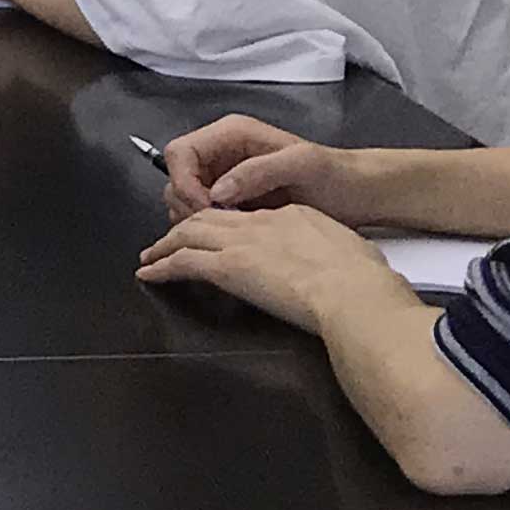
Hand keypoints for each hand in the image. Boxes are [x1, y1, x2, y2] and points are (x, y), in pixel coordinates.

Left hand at [135, 203, 401, 334]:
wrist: (352, 292)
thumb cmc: (361, 279)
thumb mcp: (347, 250)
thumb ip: (325, 250)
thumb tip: (323, 264)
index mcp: (292, 216)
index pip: (249, 217)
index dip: (228, 223)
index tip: (218, 235)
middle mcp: (261, 223)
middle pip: (211, 217)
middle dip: (186, 226)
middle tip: (169, 239)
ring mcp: (241, 243)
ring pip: (189, 234)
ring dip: (166, 244)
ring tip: (151, 256)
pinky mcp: (228, 267)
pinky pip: (182, 262)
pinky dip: (161, 266)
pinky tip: (148, 273)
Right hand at [159, 114, 348, 222]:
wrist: (357, 194)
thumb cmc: (334, 174)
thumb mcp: (301, 164)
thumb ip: (257, 171)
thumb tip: (217, 192)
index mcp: (231, 134)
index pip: (180, 152)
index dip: (184, 181)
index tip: (206, 210)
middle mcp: (221, 153)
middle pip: (176, 176)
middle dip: (188, 203)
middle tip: (218, 225)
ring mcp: (224, 177)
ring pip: (183, 197)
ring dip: (195, 217)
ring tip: (227, 232)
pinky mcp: (231, 200)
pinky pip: (202, 213)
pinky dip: (207, 227)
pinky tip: (232, 236)